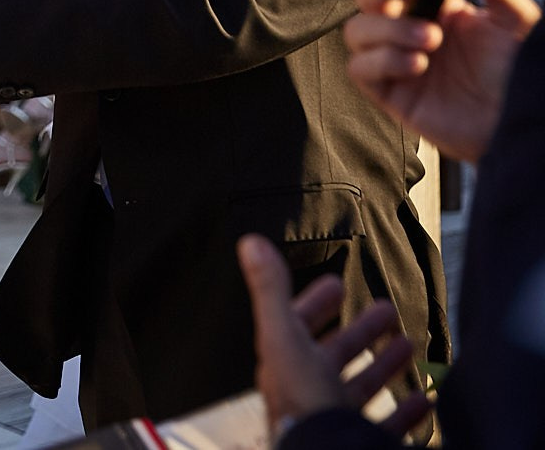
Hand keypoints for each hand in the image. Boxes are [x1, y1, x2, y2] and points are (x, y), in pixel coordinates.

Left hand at [239, 235, 431, 437]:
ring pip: (360, 386)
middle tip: (385, 310)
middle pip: (334, 354)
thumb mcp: (285, 336)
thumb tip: (250, 243)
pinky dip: (405, 411)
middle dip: (359, 330)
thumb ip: (270, 291)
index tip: (336, 283)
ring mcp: (332, 415)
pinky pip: (385, 424)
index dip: (315, 302)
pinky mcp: (358, 438)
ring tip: (407, 345)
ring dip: (383, 364)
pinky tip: (424, 400)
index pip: (297, 324)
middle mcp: (307, 388)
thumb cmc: (302, 400)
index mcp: (286, 362)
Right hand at [345, 0, 539, 161]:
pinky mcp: (389, 92)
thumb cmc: (520, 76)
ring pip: (357, 29)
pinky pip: (361, 68)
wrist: (521, 123)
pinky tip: (417, 65)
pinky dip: (383, 61)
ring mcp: (396, 60)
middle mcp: (410, 29)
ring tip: (429, 39)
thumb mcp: (515, 23)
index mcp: (438, 7)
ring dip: (388, 28)